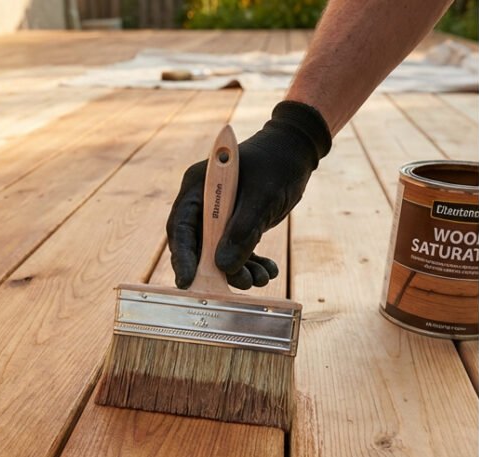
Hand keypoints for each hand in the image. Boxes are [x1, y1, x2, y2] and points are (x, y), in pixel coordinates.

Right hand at [166, 101, 331, 288]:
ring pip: (220, 252)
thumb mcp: (263, 197)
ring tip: (260, 278)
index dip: (182, 257)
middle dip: (216, 269)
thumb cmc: (277, 164)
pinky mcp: (238, 223)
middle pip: (199, 244)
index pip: (181, 227)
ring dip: (239, 269)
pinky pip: (239, 249)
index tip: (188, 281)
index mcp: (199, 187)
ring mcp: (221, 214)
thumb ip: (243, 231)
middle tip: (237, 284)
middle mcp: (205, 202)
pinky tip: (268, 270)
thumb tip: (223, 265)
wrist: (297, 151)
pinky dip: (251, 262)